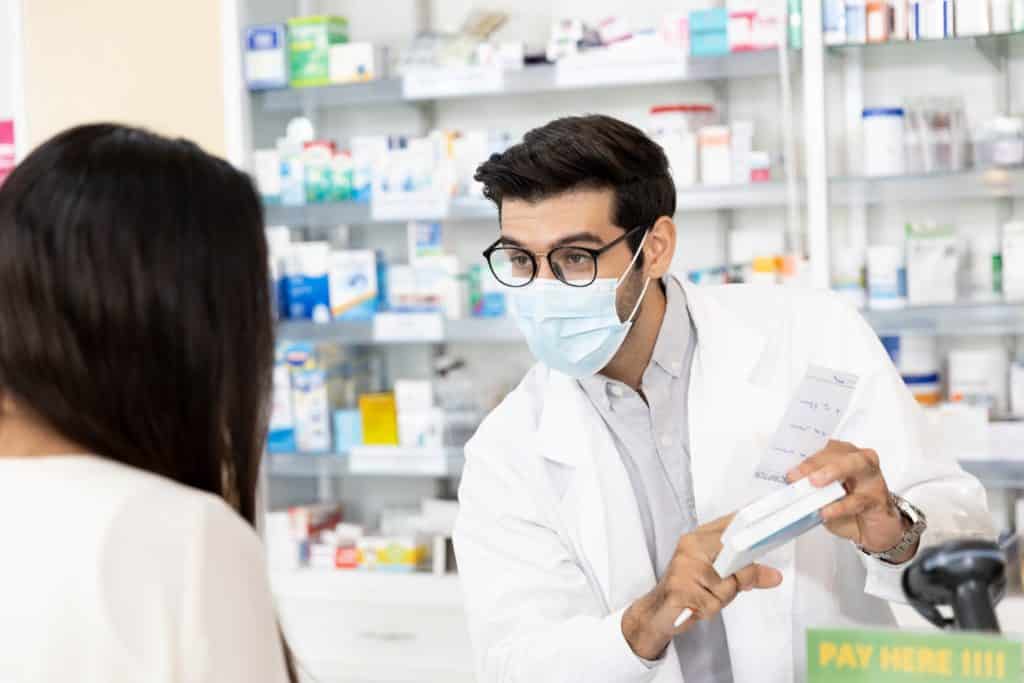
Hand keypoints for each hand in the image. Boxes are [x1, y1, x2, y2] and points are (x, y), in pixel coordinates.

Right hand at [621, 514, 782, 660]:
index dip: (750, 527)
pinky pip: (713, 603)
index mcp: (699, 537)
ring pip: (726, 584)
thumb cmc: (691, 589)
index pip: (731, 524)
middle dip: (741, 576)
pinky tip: (697, 606)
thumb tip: (775, 576)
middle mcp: (691, 547)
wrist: (658, 610)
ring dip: (722, 598)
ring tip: (706, 597)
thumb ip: (748, 574)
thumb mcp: (722, 579)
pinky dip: (710, 610)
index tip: (768, 530)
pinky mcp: (680, 588)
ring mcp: (684, 566)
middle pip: (735, 554)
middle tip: (731, 585)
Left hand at [787, 440, 912, 560]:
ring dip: (833, 471)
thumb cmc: (846, 506)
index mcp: (840, 454)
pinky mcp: (878, 498)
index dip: (802, 454)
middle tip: (797, 475)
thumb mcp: (822, 496)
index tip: (787, 465)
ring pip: (856, 464)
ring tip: (814, 483)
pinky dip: (841, 506)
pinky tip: (827, 511)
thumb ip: (808, 487)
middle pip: (837, 452)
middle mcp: (858, 459)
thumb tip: (789, 485)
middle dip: (815, 462)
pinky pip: (859, 499)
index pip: (820, 446)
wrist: (871, 529)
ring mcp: (871, 477)